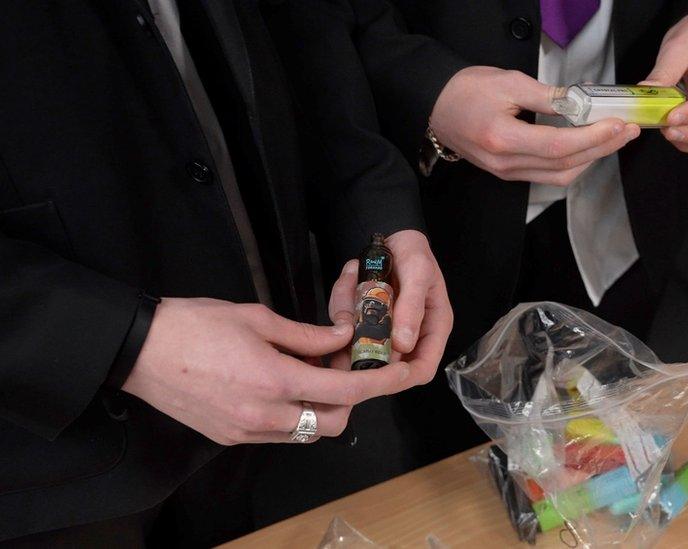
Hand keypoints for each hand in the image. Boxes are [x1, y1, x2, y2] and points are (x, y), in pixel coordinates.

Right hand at [122, 294, 418, 444]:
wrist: (138, 350)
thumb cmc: (194, 325)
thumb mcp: (257, 318)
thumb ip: (307, 335)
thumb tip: (342, 338)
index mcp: (274, 381)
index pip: (345, 392)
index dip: (379, 383)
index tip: (400, 372)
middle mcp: (264, 415)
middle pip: (334, 422)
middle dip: (351, 399)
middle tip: (344, 367)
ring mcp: (247, 430)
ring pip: (307, 432)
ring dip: (322, 408)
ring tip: (313, 373)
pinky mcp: (231, 436)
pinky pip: (280, 433)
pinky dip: (295, 414)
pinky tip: (285, 385)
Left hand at [327, 230, 452, 386]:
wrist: (395, 235)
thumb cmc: (414, 252)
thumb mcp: (418, 272)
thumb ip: (412, 307)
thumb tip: (404, 344)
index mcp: (432, 328)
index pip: (422, 368)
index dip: (402, 378)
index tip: (376, 372)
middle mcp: (408, 335)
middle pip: (384, 363)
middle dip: (362, 347)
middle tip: (347, 327)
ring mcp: (384, 329)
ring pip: (358, 343)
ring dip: (349, 316)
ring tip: (353, 280)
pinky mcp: (364, 320)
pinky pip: (345, 323)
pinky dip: (342, 301)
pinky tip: (351, 276)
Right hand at [429, 66, 640, 185]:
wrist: (436, 106)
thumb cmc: (466, 90)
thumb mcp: (509, 82)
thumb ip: (549, 96)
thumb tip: (582, 104)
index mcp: (502, 139)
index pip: (558, 145)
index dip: (593, 137)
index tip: (618, 124)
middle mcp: (505, 163)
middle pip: (564, 164)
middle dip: (602, 148)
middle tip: (627, 130)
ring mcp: (507, 172)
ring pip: (560, 176)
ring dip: (591, 159)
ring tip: (613, 138)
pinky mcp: (509, 173)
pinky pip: (548, 176)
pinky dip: (573, 163)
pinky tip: (588, 147)